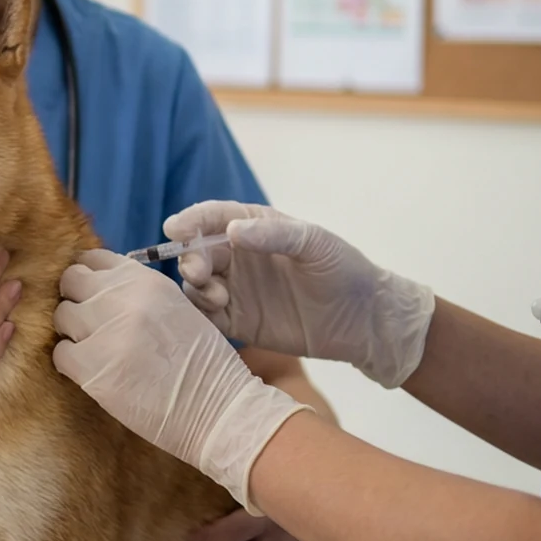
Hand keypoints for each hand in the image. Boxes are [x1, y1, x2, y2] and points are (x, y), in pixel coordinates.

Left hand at [53, 249, 309, 513]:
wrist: (218, 408)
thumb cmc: (202, 362)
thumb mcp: (176, 307)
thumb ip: (136, 292)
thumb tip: (97, 287)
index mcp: (144, 279)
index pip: (92, 259)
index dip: (88, 278)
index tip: (91, 294)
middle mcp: (120, 297)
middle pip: (69, 281)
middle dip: (74, 299)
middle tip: (88, 324)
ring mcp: (103, 331)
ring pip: (60, 316)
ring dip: (72, 333)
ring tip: (95, 351)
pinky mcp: (91, 367)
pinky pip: (60, 354)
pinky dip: (71, 363)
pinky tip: (94, 372)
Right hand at [165, 201, 435, 389]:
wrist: (365, 321)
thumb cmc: (344, 270)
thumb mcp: (315, 243)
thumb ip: (274, 234)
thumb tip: (230, 231)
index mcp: (252, 227)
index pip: (211, 218)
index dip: (189, 221)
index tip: (175, 229)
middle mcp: (237, 256)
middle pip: (195, 252)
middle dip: (189, 259)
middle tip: (199, 273)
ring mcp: (235, 289)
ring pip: (195, 285)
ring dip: (195, 288)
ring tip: (219, 297)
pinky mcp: (238, 322)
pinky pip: (206, 316)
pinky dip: (199, 314)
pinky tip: (217, 313)